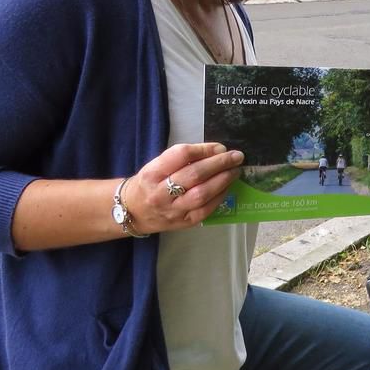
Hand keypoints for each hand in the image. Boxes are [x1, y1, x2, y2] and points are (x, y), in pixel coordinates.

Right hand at [124, 143, 243, 232]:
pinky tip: (227, 187)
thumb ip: (181, 158)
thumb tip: (216, 151)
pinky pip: (206, 209)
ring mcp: (172, 210)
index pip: (181, 155)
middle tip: (236, 157)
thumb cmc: (148, 183)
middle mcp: (160, 193)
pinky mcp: (183, 222)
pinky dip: (220, 196)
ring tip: (235, 171)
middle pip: (194, 175)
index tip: (220, 147)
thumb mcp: (156, 165)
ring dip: (223, 180)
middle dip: (219, 163)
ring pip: (202, 194)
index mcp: (152, 173)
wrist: (133, 212)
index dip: (204, 149)